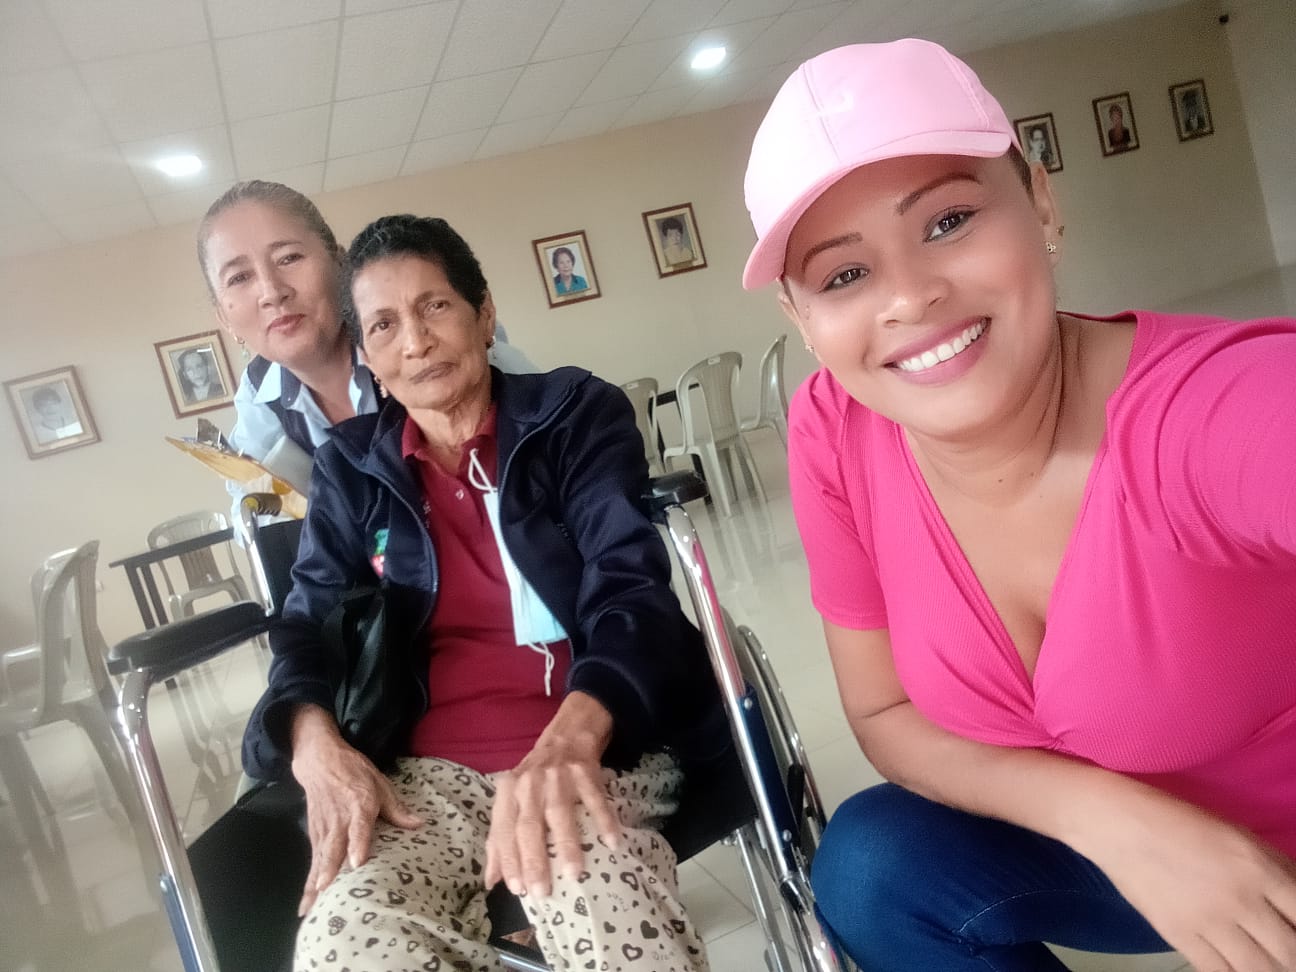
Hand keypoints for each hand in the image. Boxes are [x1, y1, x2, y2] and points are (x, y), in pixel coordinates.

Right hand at [289, 704, 421, 915]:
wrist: (320, 761)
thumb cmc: (355, 772)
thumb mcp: (380, 783)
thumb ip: (396, 809)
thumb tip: (419, 825)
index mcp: (359, 804)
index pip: (358, 826)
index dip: (358, 844)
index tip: (358, 862)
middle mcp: (339, 819)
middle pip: (333, 846)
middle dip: (329, 869)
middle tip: (326, 890)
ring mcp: (324, 828)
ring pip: (319, 858)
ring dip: (315, 882)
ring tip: (312, 907)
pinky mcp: (314, 835)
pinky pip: (313, 860)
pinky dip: (309, 882)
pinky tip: (306, 903)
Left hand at [484, 692, 619, 897]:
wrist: (566, 736)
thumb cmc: (536, 778)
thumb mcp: (511, 802)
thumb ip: (499, 840)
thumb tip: (490, 881)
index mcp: (508, 792)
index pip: (504, 830)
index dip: (508, 860)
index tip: (517, 889)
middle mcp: (529, 783)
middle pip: (529, 825)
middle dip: (534, 860)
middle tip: (542, 891)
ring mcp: (558, 776)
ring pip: (560, 813)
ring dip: (567, 845)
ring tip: (574, 874)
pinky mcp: (585, 771)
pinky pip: (595, 799)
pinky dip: (603, 821)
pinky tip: (611, 843)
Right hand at [1081, 791, 1295, 970]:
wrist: (1118, 824)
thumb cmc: (1179, 821)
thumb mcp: (1236, 833)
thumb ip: (1274, 867)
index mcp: (1260, 868)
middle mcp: (1241, 899)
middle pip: (1290, 952)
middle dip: (1291, 958)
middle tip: (1283, 954)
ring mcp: (1209, 921)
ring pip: (1258, 970)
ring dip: (1267, 970)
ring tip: (1263, 964)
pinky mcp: (1180, 935)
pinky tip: (1234, 967)